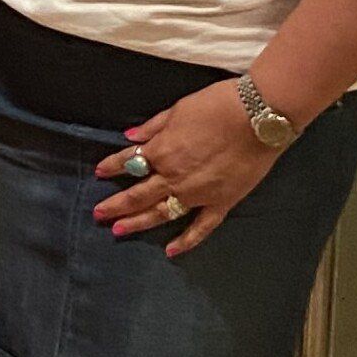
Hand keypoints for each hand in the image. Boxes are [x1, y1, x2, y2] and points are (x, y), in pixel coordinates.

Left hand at [92, 79, 284, 255]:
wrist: (258, 117)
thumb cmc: (218, 106)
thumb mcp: (178, 109)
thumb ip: (153, 126)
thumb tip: (130, 137)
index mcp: (161, 151)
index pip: (128, 161)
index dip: (111, 166)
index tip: (99, 172)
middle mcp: (173, 177)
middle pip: (137, 194)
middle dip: (115, 204)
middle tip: (98, 214)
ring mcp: (196, 194)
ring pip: (160, 213)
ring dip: (137, 223)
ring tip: (118, 231)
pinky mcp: (221, 203)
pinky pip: (200, 227)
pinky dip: (185, 240)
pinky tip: (170, 250)